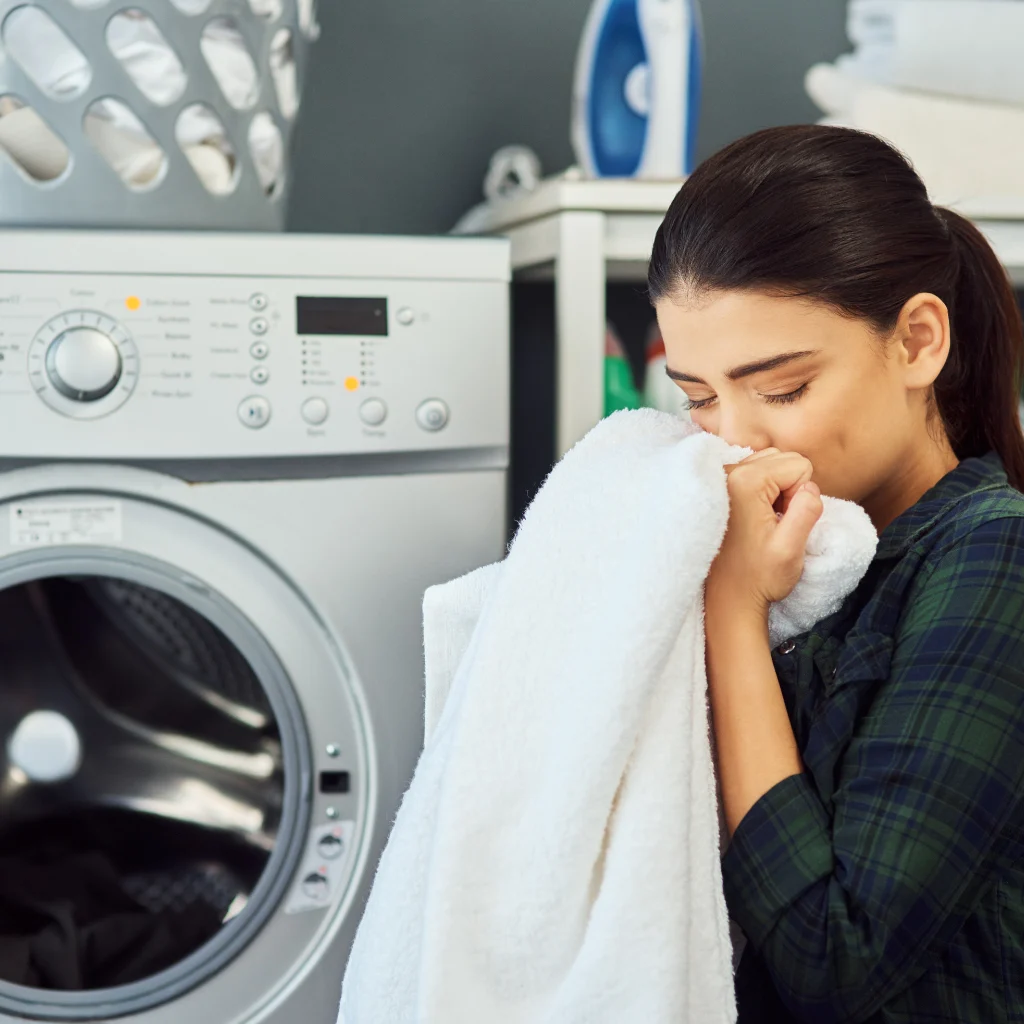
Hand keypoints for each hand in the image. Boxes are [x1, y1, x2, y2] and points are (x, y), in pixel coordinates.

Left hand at [707, 448, 823, 617]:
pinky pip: (753, 472)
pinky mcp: (717, 486)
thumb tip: (810, 487)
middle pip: (782, 459)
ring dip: (775, 489)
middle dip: (788, 488)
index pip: (798, 465)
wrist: (728, 598)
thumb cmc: (758, 577)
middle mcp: (726, 472)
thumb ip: (806, 511)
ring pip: (769, 464)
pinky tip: (752, 518)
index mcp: (744, 481)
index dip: (800, 495)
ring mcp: (719, 477)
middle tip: (774, 523)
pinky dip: (761, 490)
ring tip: (763, 522)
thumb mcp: (790, 549)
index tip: (783, 521)